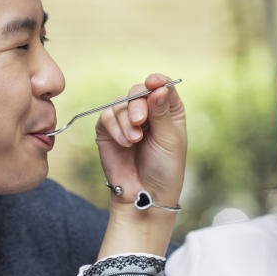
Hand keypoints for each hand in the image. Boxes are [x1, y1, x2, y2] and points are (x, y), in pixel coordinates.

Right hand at [95, 74, 185, 257]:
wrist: (144, 194)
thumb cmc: (164, 168)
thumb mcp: (169, 138)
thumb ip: (161, 112)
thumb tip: (159, 87)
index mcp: (167, 111)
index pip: (162, 87)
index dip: (157, 81)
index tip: (153, 82)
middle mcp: (147, 113)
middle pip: (138, 92)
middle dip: (138, 104)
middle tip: (140, 121)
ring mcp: (126, 121)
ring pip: (121, 104)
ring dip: (126, 121)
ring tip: (134, 141)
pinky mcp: (108, 131)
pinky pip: (107, 116)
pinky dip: (115, 128)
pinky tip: (125, 143)